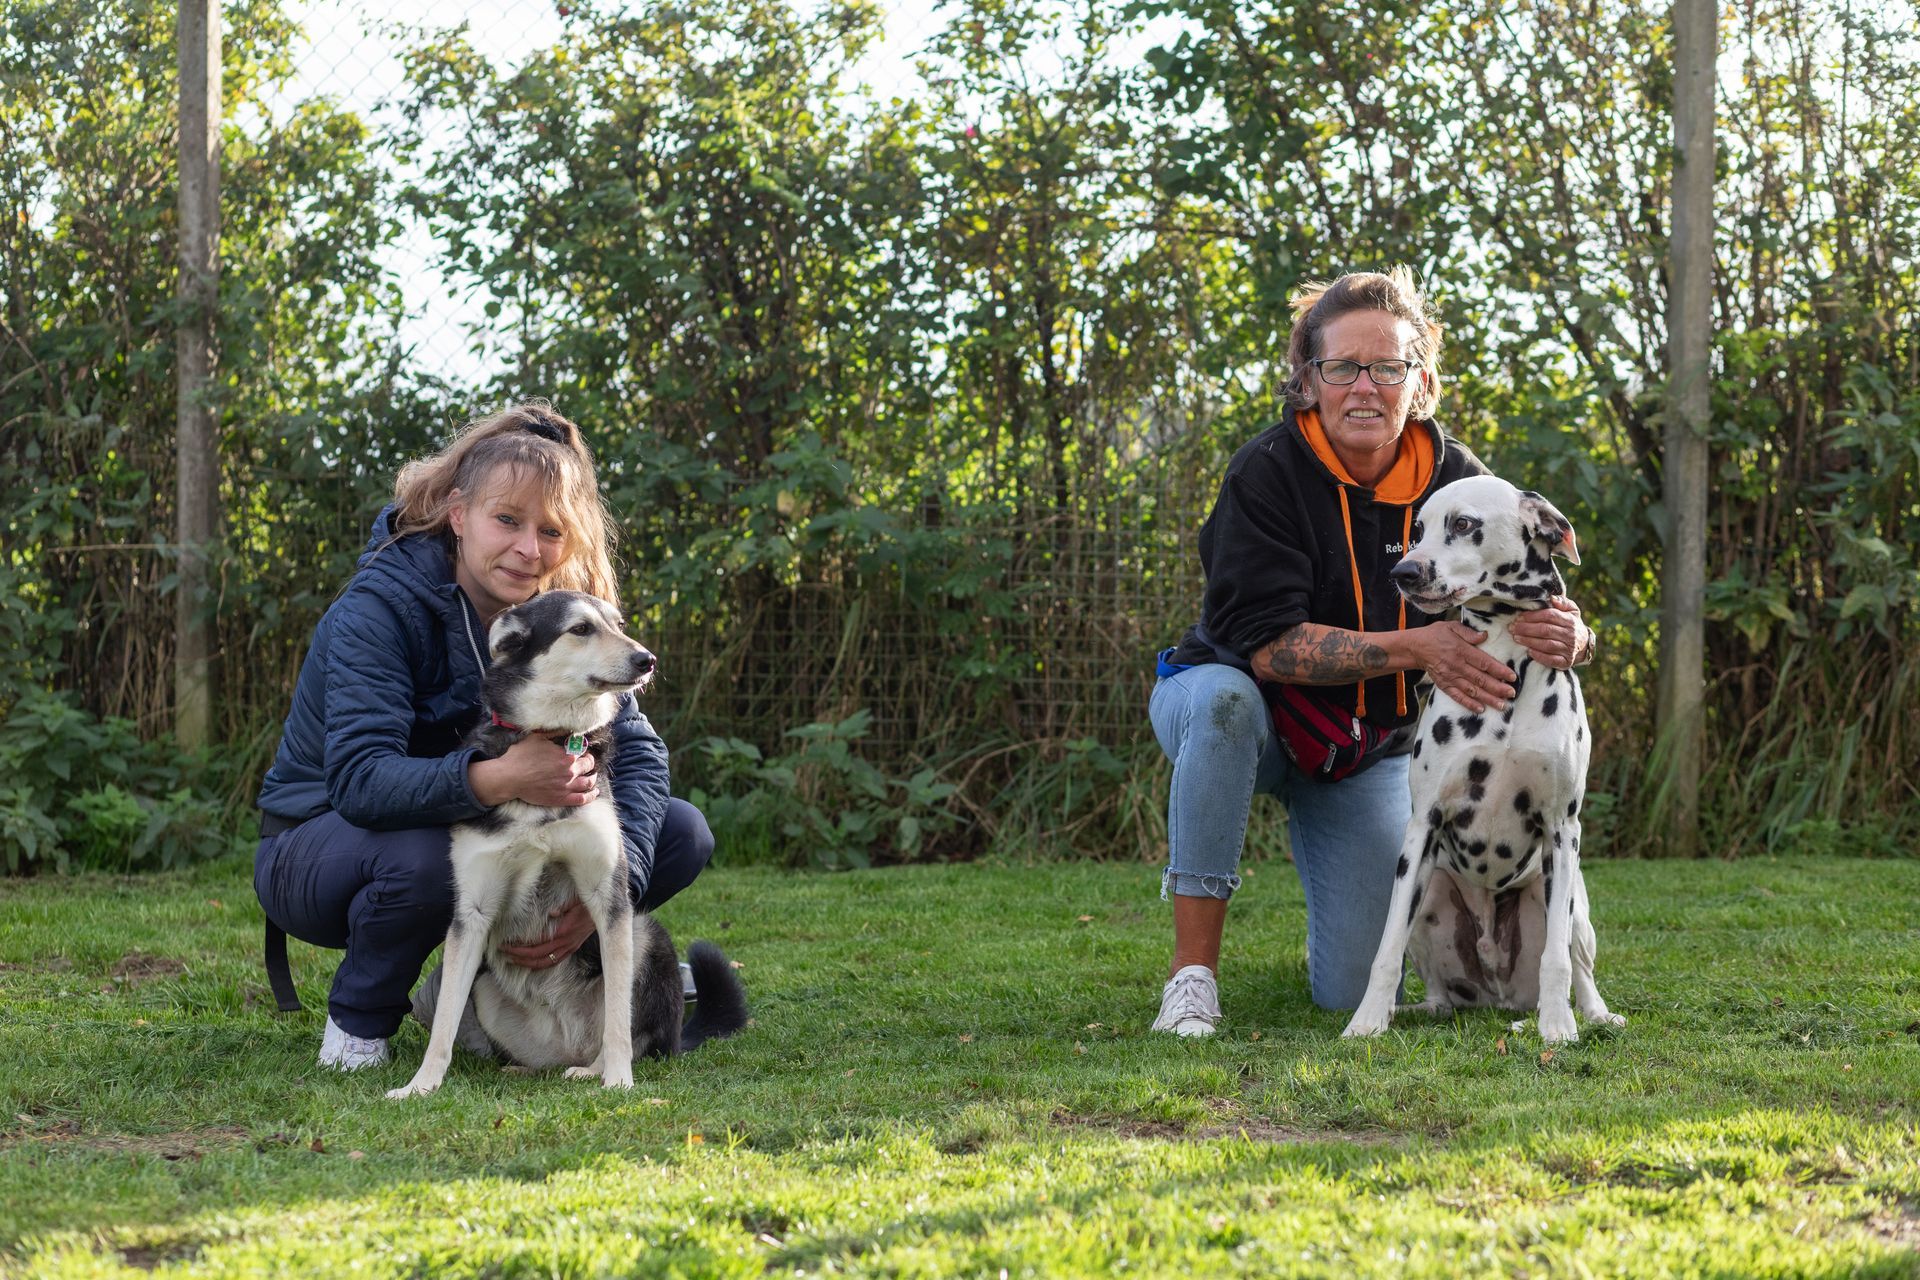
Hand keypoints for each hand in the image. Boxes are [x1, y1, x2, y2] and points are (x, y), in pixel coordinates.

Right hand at [469, 736, 596, 807]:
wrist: (509, 778)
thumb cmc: (521, 756)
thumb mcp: (537, 738)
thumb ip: (555, 733)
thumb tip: (567, 730)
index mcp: (566, 756)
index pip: (583, 751)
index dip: (583, 750)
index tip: (581, 750)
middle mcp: (570, 772)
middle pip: (589, 766)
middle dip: (590, 762)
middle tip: (587, 761)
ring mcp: (566, 787)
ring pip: (588, 783)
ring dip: (593, 778)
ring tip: (592, 775)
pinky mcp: (561, 799)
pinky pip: (582, 799)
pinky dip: (591, 796)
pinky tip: (594, 792)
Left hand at [499, 898, 595, 969]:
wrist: (605, 913)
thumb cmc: (588, 904)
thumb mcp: (577, 901)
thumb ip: (564, 907)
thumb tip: (551, 912)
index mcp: (564, 932)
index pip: (537, 943)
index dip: (521, 946)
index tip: (507, 943)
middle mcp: (565, 943)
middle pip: (537, 955)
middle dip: (519, 955)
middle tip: (503, 952)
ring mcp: (569, 947)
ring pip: (545, 962)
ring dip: (527, 963)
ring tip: (512, 961)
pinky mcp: (571, 948)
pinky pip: (554, 961)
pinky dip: (541, 965)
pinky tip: (531, 964)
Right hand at [1417, 621, 1515, 712]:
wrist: (1415, 647)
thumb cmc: (1436, 635)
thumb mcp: (1452, 626)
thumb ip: (1468, 632)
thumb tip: (1484, 636)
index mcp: (1461, 650)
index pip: (1484, 662)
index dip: (1499, 670)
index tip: (1512, 676)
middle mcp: (1457, 665)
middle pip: (1480, 679)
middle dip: (1498, 687)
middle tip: (1511, 693)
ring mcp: (1450, 677)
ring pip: (1472, 690)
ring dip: (1487, 698)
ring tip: (1501, 705)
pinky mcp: (1443, 684)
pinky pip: (1457, 696)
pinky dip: (1468, 703)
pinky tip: (1480, 709)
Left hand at [1510, 597, 1588, 669]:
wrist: (1584, 646)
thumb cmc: (1571, 625)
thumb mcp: (1572, 611)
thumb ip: (1563, 602)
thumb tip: (1552, 598)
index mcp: (1570, 620)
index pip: (1549, 615)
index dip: (1532, 616)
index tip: (1518, 617)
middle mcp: (1571, 635)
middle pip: (1546, 630)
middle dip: (1526, 629)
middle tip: (1512, 628)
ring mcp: (1569, 649)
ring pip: (1547, 645)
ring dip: (1529, 641)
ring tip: (1516, 638)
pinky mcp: (1566, 662)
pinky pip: (1552, 660)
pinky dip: (1540, 656)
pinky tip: (1529, 652)